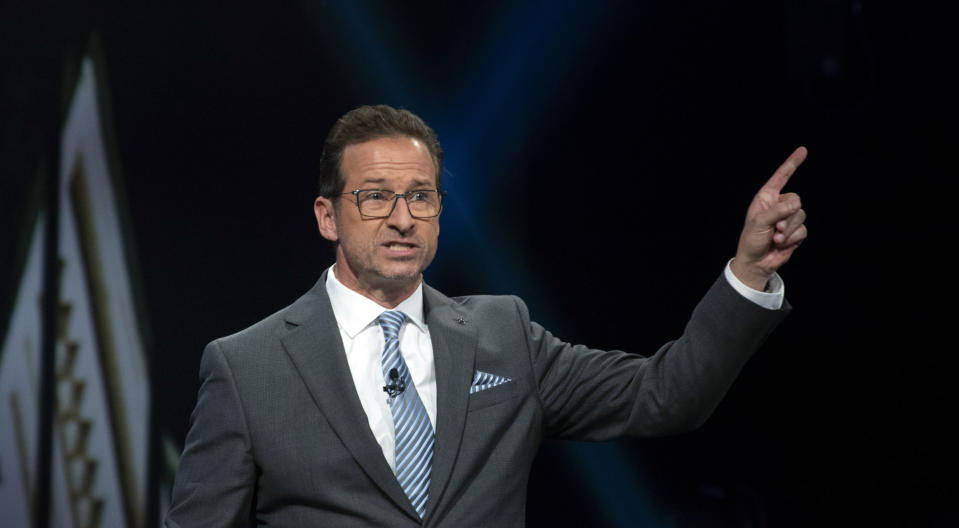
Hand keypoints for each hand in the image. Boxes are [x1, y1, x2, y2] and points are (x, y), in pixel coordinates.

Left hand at [731, 146, 807, 290]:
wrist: (756, 262)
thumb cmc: (751, 240)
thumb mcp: (759, 222)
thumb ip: (777, 210)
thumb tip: (797, 204)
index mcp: (767, 197)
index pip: (781, 177)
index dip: (792, 163)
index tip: (803, 150)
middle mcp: (779, 205)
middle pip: (796, 200)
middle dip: (787, 216)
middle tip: (775, 228)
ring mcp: (788, 218)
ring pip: (801, 216)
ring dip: (789, 230)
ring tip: (776, 238)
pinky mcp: (796, 231)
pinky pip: (804, 230)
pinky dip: (793, 238)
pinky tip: (782, 244)